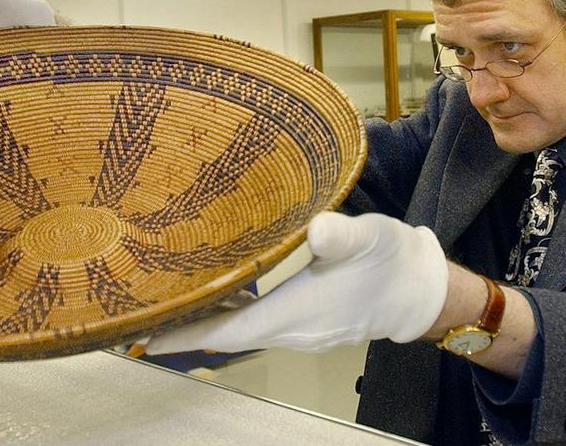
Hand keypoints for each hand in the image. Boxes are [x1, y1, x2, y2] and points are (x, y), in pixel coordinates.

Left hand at [145, 211, 448, 354]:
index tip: (148, 337)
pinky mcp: (311, 325)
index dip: (187, 334)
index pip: (231, 329)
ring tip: (173, 302)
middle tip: (143, 316)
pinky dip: (235, 313)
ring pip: (244, 330)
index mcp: (299, 310)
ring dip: (210, 319)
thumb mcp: (369, 237)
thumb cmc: (391, 260)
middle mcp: (295, 330)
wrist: (421, 290)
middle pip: (228, 333)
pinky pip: (261, 324)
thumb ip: (340, 235)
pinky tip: (223, 293)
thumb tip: (316, 229)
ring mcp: (304, 333)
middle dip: (187, 327)